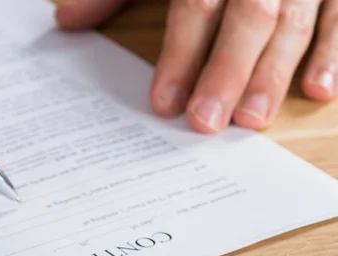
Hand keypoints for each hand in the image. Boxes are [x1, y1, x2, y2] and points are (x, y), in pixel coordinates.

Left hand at [55, 0, 336, 132]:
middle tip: (206, 123)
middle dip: (227, 71)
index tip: (164, 102)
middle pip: (249, 15)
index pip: (196, 3)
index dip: (181, 53)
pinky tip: (319, 90)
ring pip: (295, 20)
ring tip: (250, 120)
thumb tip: (64, 23)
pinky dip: (335, 51)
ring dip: (274, 73)